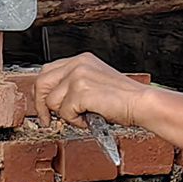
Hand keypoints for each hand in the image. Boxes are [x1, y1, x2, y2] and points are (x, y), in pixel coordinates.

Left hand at [37, 53, 151, 127]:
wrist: (141, 103)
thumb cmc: (124, 98)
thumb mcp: (95, 82)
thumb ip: (74, 84)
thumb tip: (53, 99)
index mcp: (81, 60)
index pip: (47, 72)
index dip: (42, 92)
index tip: (44, 107)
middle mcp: (78, 64)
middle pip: (42, 83)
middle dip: (41, 105)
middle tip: (48, 119)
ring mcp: (78, 76)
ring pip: (52, 101)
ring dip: (66, 115)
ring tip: (84, 116)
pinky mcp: (81, 91)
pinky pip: (65, 113)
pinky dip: (76, 121)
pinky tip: (90, 118)